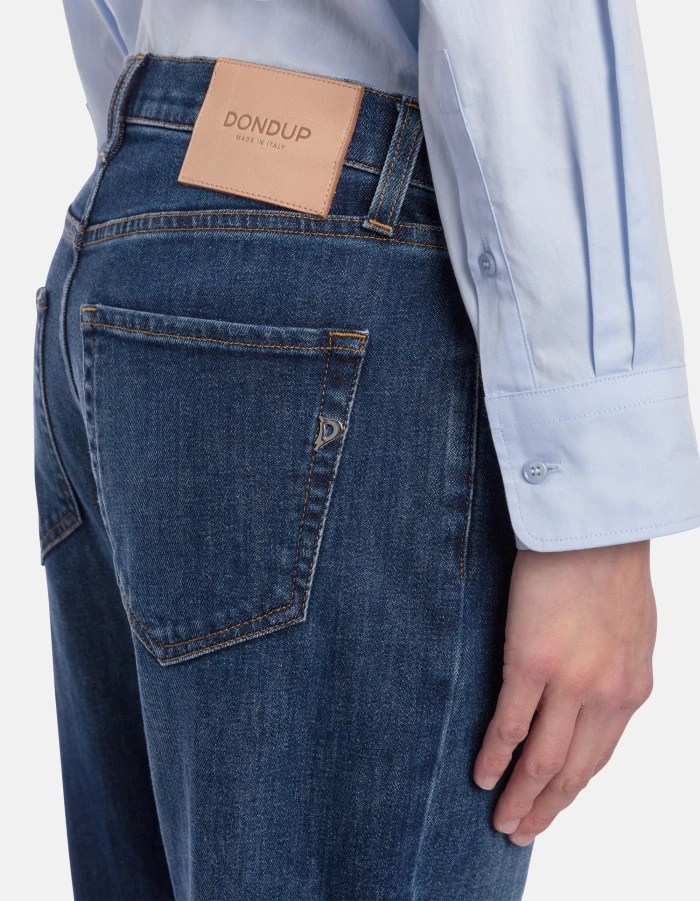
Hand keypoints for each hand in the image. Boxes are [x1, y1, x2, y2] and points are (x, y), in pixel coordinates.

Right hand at [473, 541, 655, 845]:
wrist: (596, 525)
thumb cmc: (610, 563)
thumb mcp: (632, 627)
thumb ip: (616, 667)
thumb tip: (594, 689)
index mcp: (631, 688)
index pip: (599, 755)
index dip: (573, 787)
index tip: (554, 804)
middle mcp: (606, 696)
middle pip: (573, 770)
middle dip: (547, 808)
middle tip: (521, 831)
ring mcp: (569, 683)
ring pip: (543, 761)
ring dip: (520, 797)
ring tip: (502, 820)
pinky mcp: (532, 663)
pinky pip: (510, 726)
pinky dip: (494, 757)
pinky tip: (480, 774)